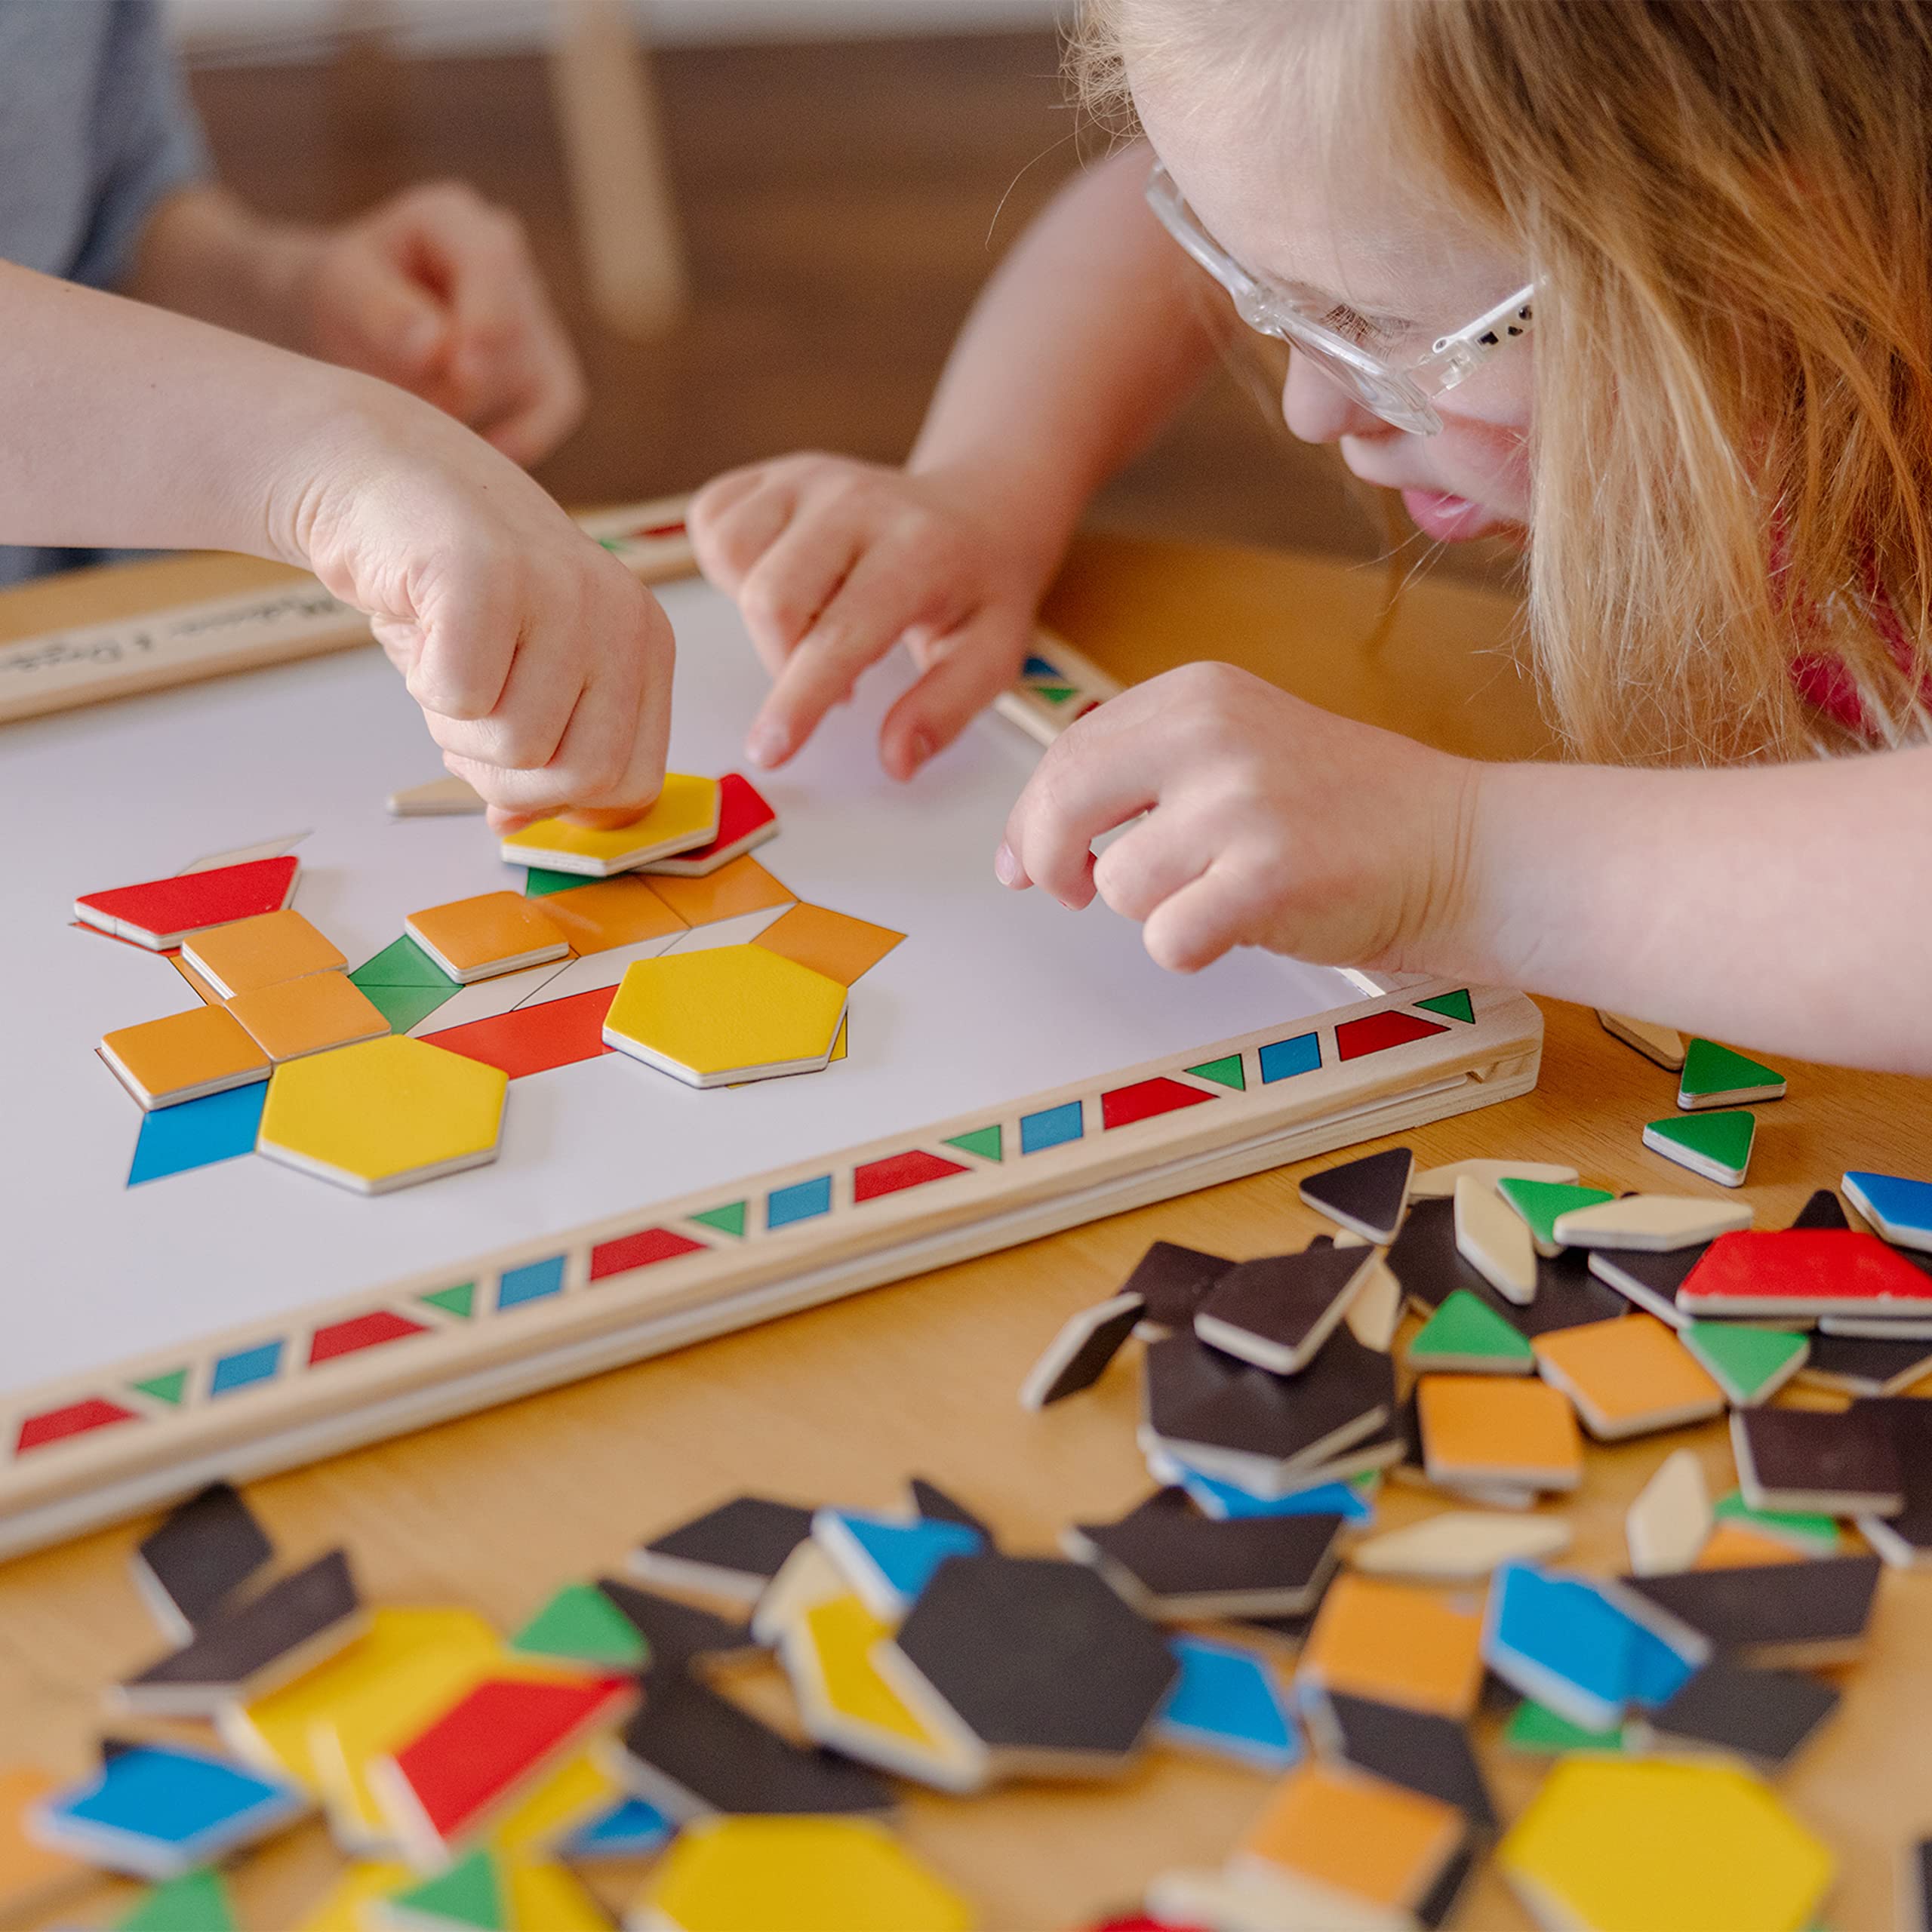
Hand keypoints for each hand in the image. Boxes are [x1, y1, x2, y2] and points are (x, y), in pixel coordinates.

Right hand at [271, 379, 671, 830]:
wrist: (383, 478)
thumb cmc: (459, 594)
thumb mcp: (524, 682)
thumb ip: (541, 760)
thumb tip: (519, 825)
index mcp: (646, 646)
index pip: (634, 785)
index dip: (562, 798)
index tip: (513, 760)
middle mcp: (622, 616)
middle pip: (582, 778)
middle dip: (507, 776)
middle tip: (468, 714)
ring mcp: (563, 591)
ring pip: (517, 747)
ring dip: (456, 727)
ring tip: (446, 659)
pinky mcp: (489, 575)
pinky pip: (461, 698)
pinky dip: (424, 685)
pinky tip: (423, 629)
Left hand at [287, 182, 584, 466]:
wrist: (350, 325)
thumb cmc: (341, 299)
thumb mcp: (340, 294)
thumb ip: (381, 313)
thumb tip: (436, 347)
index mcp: (453, 218)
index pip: (492, 260)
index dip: (485, 316)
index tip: (462, 370)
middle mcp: (507, 259)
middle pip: (513, 330)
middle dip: (464, 381)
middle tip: (410, 410)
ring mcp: (534, 314)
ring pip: (532, 374)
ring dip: (477, 409)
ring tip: (422, 416)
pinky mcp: (547, 367)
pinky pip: (556, 406)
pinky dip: (523, 437)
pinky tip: (480, 452)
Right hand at [689, 454, 1046, 779]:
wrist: (976, 510)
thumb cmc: (979, 590)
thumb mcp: (992, 657)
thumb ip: (945, 710)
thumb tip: (895, 762)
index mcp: (918, 550)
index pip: (841, 633)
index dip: (799, 698)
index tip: (769, 751)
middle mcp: (856, 502)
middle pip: (771, 599)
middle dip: (782, 662)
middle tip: (834, 678)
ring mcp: (808, 478)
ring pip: (731, 554)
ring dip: (757, 614)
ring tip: (812, 623)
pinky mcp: (772, 474)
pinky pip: (712, 522)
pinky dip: (731, 567)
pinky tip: (785, 583)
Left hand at [995, 662, 1478, 972]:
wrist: (1463, 846)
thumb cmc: (1350, 812)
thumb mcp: (1240, 747)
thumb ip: (1146, 770)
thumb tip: (1032, 837)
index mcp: (1197, 693)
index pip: (1068, 752)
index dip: (1031, 818)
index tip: (1023, 860)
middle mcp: (1210, 733)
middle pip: (1063, 804)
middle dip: (1051, 861)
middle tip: (1072, 891)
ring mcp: (1240, 803)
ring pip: (1119, 885)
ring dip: (1158, 908)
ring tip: (1225, 890)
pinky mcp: (1265, 877)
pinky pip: (1168, 938)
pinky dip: (1194, 949)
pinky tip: (1246, 924)